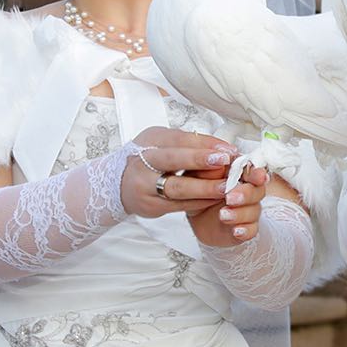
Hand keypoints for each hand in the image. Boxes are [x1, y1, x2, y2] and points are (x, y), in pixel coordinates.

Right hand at [121, 127, 237, 219]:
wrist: (119, 184)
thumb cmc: (148, 159)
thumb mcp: (164, 142)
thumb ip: (192, 143)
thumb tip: (224, 149)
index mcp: (149, 141)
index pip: (178, 139)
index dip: (203, 144)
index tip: (226, 149)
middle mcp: (143, 162)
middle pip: (172, 160)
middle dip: (199, 160)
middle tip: (225, 162)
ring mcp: (144, 186)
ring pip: (177, 188)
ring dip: (204, 188)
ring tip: (225, 186)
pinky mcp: (150, 206)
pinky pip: (179, 205)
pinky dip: (199, 202)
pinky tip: (215, 199)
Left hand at [189, 164, 269, 247]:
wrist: (199, 219)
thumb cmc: (200, 193)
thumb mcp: (197, 179)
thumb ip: (207, 170)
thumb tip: (215, 159)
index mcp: (239, 175)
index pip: (252, 170)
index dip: (256, 173)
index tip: (256, 177)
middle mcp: (248, 191)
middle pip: (257, 190)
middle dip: (246, 194)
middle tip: (230, 197)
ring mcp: (248, 211)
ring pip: (254, 211)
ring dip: (240, 213)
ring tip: (223, 215)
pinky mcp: (245, 229)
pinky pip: (252, 231)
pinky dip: (245, 231)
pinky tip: (236, 231)